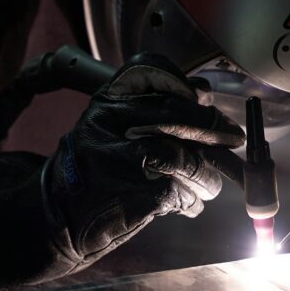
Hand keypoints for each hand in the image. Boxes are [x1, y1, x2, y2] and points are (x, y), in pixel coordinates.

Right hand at [40, 54, 244, 276]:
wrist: (55, 218)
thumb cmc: (94, 168)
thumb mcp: (111, 126)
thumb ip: (153, 107)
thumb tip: (204, 93)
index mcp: (106, 101)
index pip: (152, 72)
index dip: (184, 83)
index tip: (204, 97)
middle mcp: (109, 124)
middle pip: (176, 115)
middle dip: (213, 127)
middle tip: (234, 139)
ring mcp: (119, 160)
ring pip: (184, 157)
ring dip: (208, 172)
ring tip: (212, 182)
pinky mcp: (132, 196)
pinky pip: (179, 191)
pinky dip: (192, 199)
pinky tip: (189, 203)